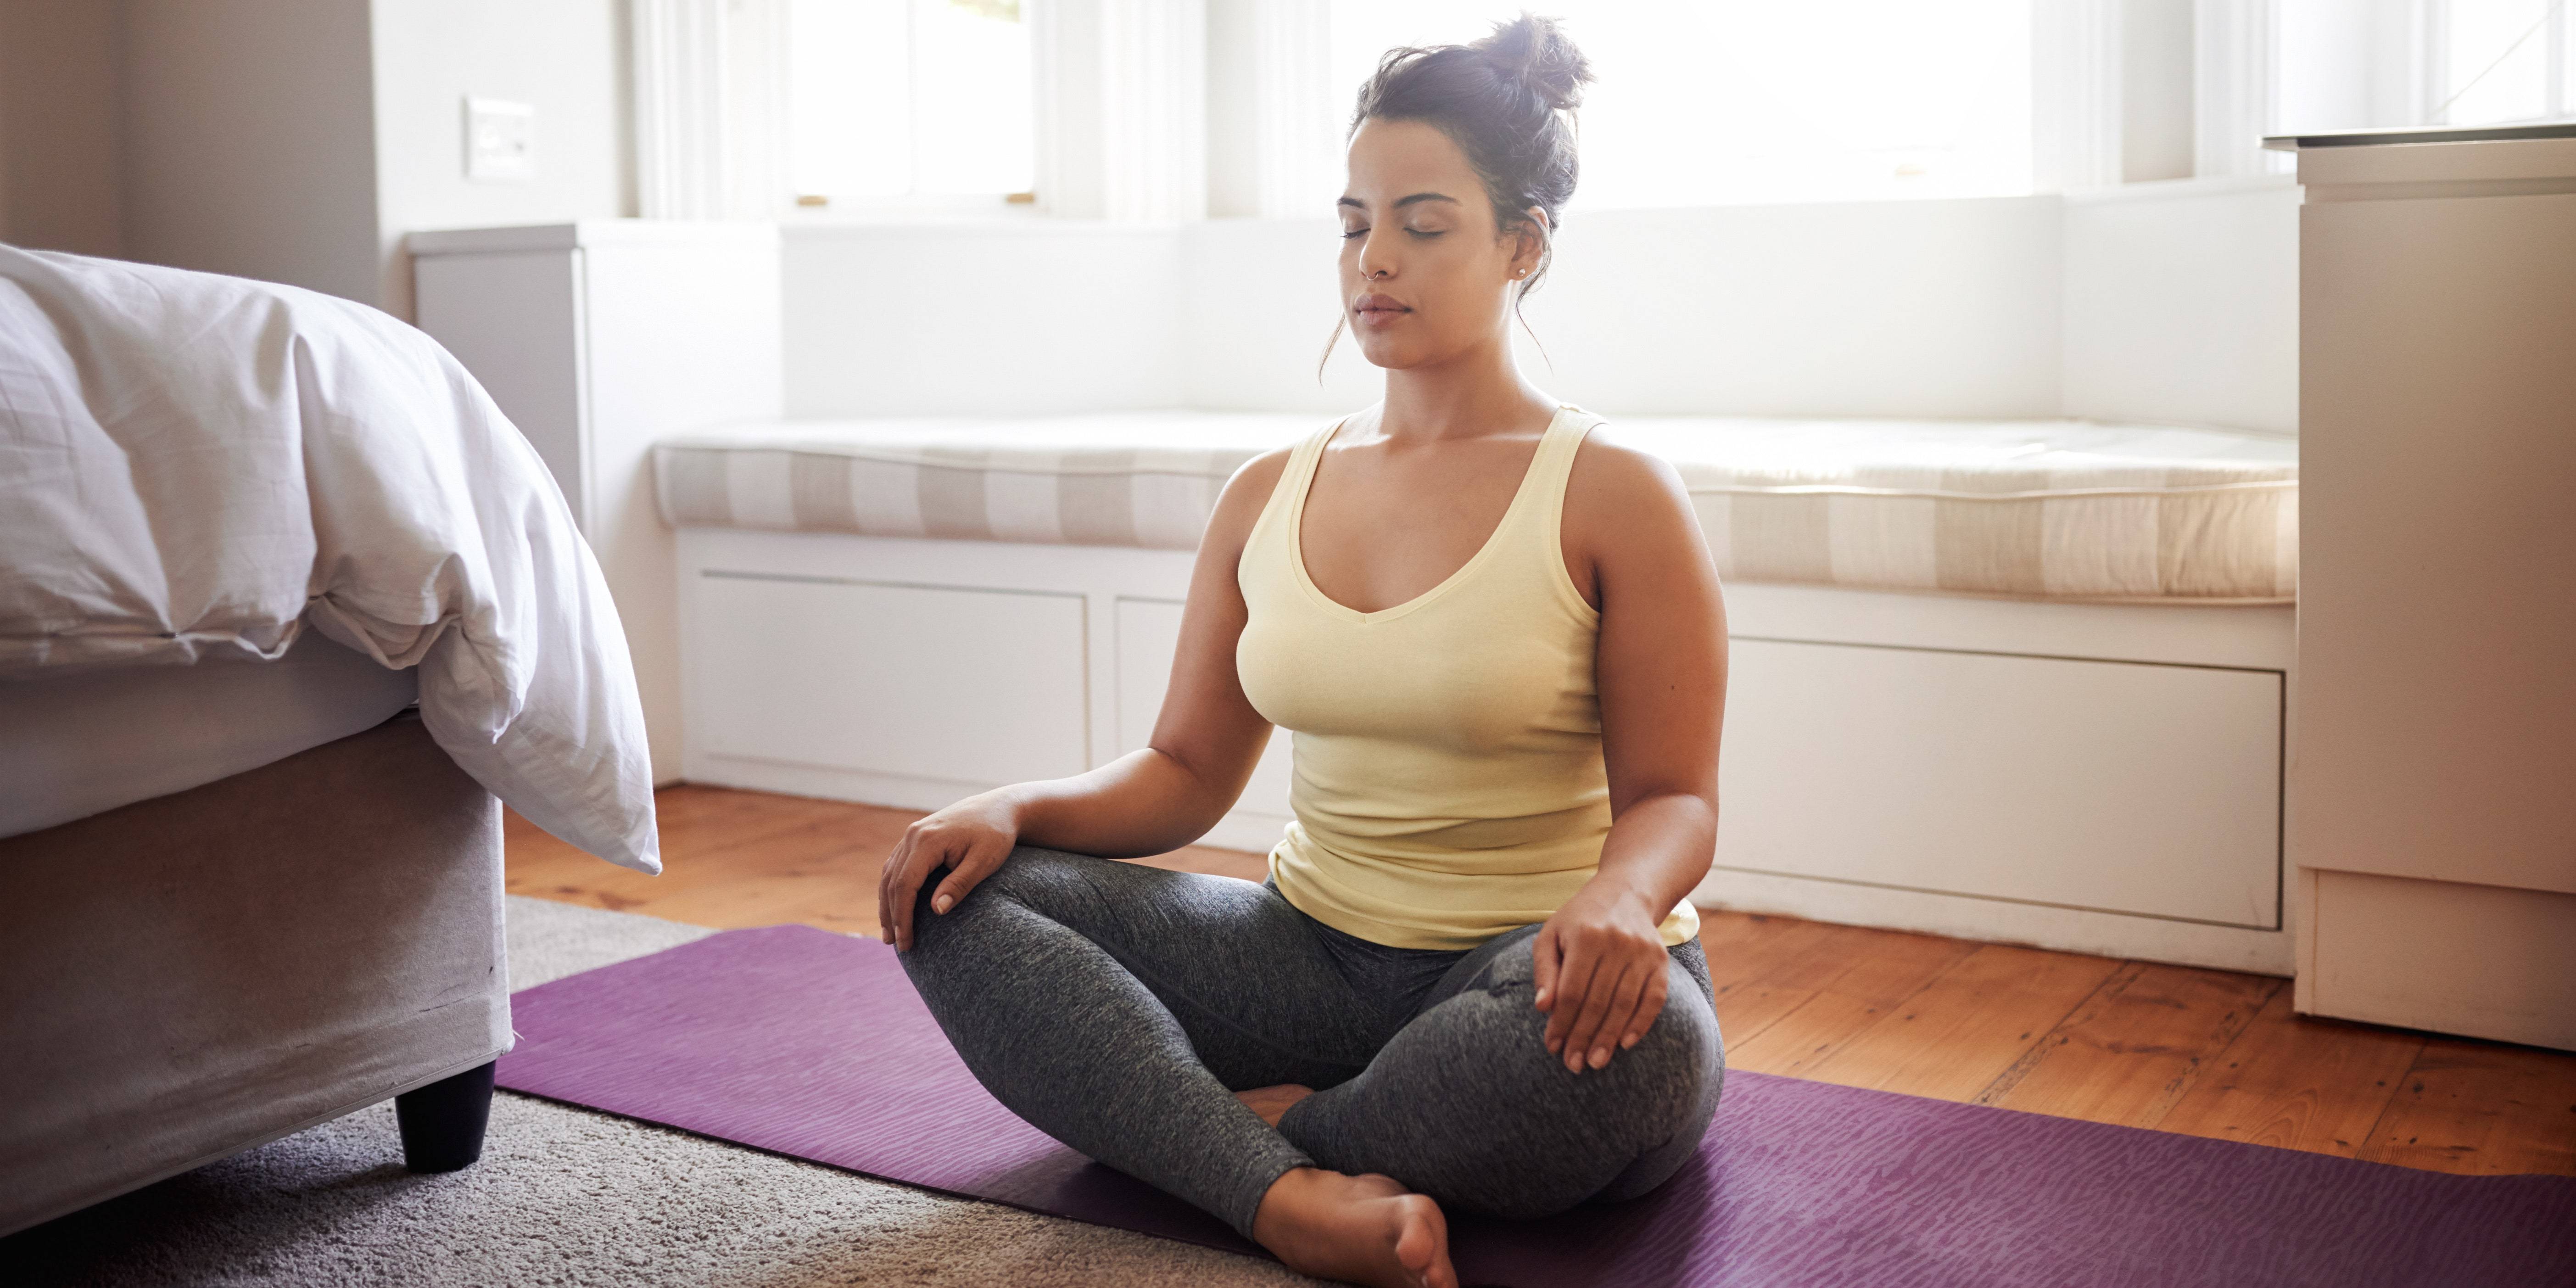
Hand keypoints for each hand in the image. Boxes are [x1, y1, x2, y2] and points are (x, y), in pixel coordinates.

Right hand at [876, 791, 1020, 950]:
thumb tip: (935, 911)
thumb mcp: (984, 861)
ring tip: (890, 933)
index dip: (902, 916)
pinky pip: (896, 865)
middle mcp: (913, 835)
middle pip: (891, 881)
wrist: (1000, 807)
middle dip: (891, 915)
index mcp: (927, 841)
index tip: (906, 942)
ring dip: (887, 904)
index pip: (905, 885)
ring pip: (889, 874)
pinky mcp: (916, 837)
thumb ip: (960, 884)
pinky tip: (895, 906)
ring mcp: (912, 835)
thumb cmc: (996, 834)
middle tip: (896, 945)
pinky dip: (892, 888)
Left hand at [1529, 882, 1670, 1074]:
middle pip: (1598, 1002)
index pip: (1572, 991)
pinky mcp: (1661, 960)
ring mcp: (1642, 952)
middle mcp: (1617, 943)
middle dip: (1583, 1037)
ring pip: (1625, 1004)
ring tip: (1596, 1061)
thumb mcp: (1552, 934)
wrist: (1626, 892)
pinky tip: (1625, 1043)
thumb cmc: (1580, 918)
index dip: (1562, 1023)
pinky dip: (1641, 1023)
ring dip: (1609, 1038)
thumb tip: (1543, 1008)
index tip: (1553, 1047)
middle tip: (1574, 1064)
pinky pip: (1654, 999)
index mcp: (1585, 936)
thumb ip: (1545, 970)